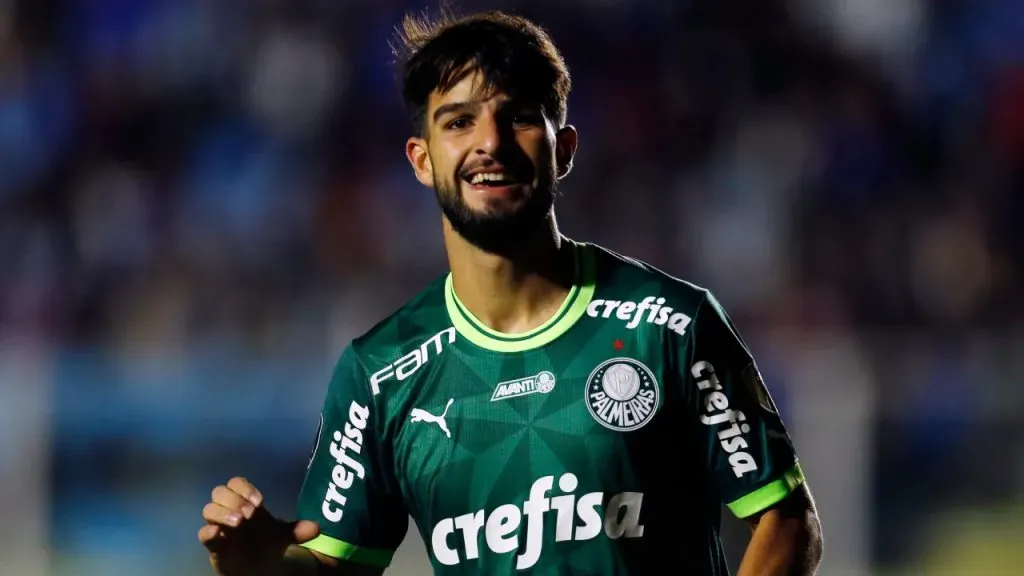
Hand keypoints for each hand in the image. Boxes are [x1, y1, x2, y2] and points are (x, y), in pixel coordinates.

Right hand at [198, 477, 319, 575]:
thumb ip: (298, 530)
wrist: (257, 568)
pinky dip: (208, 531)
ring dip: (222, 512)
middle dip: (234, 498)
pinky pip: (202, 534)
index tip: (260, 501)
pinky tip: (217, 533)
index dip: (245, 488)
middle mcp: (228, 510)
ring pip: (208, 509)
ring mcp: (219, 526)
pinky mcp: (213, 545)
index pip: (236, 483)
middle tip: (250, 512)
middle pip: (219, 492)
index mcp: (245, 502)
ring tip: (240, 522)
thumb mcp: (284, 536)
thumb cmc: (266, 544)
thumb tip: (317, 528)